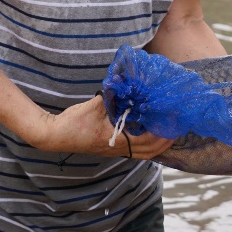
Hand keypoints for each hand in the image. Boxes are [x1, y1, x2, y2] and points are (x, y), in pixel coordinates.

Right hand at [32, 95, 174, 159]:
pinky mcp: (110, 147)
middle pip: (149, 151)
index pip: (147, 141)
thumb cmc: (72, 123)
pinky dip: (146, 143)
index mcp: (116, 141)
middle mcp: (117, 149)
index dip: (162, 133)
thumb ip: (112, 93)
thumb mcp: (94, 105)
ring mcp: (114, 150)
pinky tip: (150, 132)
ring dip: (157, 144)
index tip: (173, 123)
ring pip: (142, 153)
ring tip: (169, 131)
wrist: (54, 135)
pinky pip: (134, 149)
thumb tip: (125, 79)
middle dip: (165, 141)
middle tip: (178, 128)